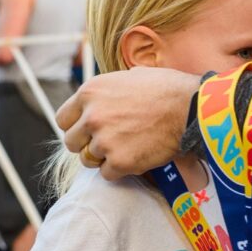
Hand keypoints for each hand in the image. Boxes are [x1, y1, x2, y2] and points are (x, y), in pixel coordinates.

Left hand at [56, 67, 199, 179]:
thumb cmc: (166, 88)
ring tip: (126, 148)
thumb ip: (108, 91)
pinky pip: (107, 174)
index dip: (76, 126)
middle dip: (87, 144)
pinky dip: (120, 169)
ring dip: (104, 157)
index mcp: (90, 92)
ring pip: (89, 160)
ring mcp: (104, 140)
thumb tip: (105, 97)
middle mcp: (91, 116)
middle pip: (71, 142)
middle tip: (108, 142)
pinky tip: (136, 157)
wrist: (189, 108)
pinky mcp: (119, 162)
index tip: (87, 130)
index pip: (62, 119)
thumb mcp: (130, 77)